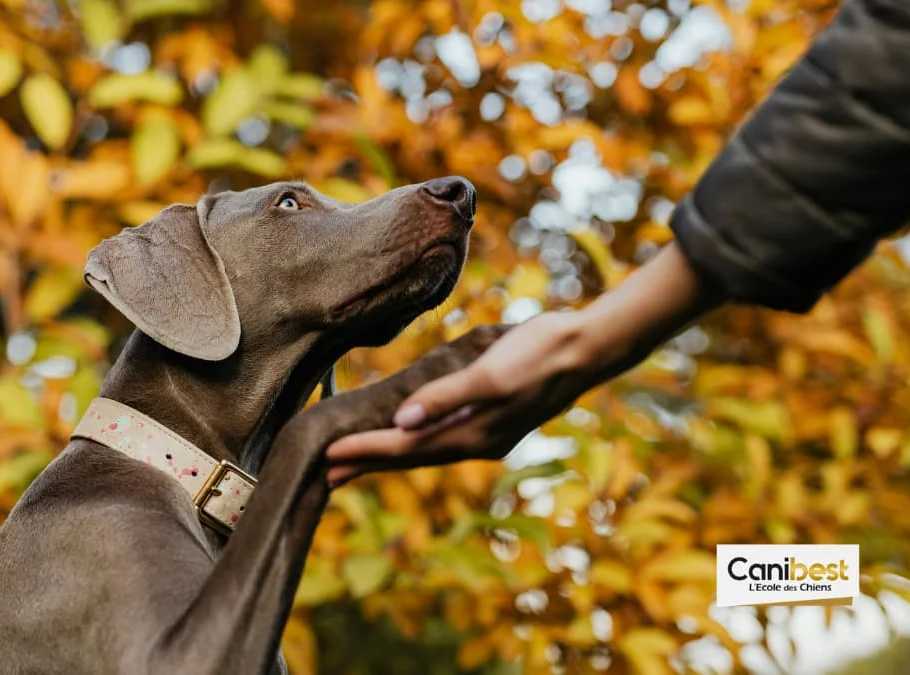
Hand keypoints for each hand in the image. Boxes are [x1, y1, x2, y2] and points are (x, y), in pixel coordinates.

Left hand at [324, 312, 599, 485]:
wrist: (587, 348)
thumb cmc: (539, 353)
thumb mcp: (491, 373)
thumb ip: (447, 397)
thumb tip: (402, 421)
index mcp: (474, 434)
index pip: (406, 448)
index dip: (365, 451)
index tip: (327, 455)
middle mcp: (477, 441)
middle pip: (410, 457)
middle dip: (367, 464)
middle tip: (323, 474)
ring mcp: (485, 432)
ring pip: (423, 450)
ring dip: (385, 456)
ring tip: (351, 462)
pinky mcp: (490, 418)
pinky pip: (439, 437)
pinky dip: (413, 440)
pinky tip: (401, 436)